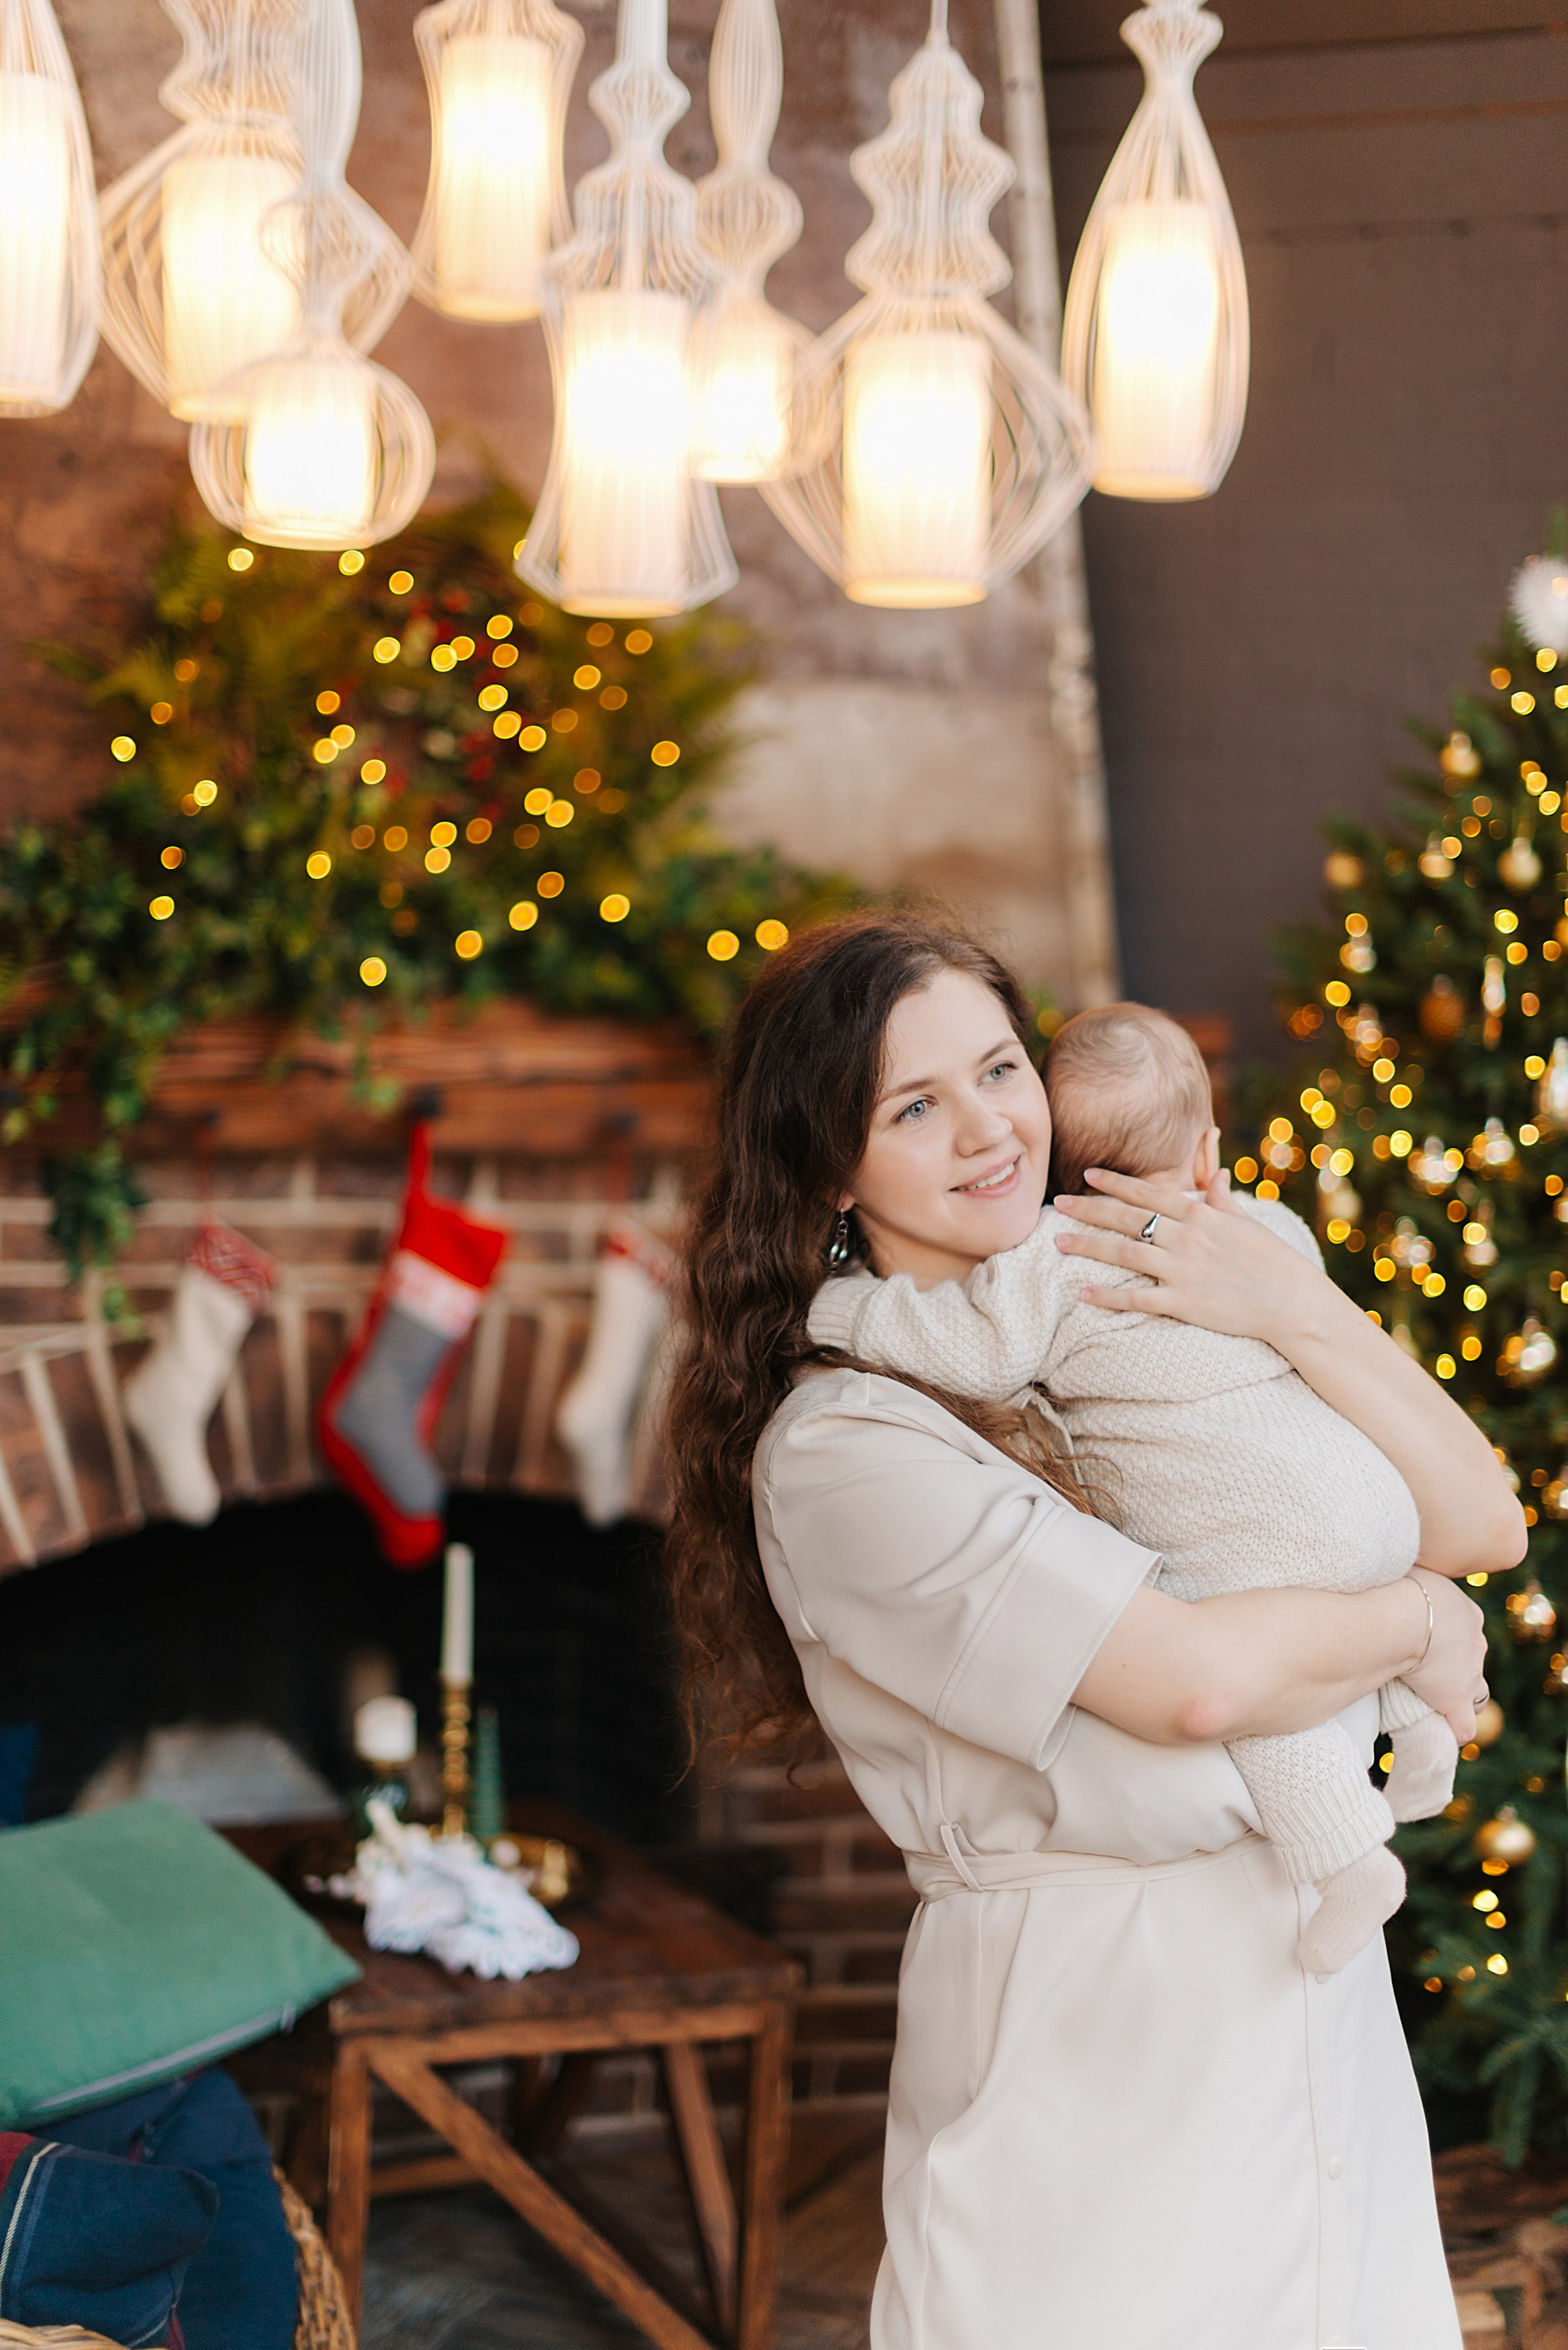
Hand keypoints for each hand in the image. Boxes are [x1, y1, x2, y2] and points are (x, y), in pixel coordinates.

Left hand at [1052, 1166, 1334, 1346]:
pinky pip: (1137, 1298)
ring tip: (1058, 1244)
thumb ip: (1223, 1199)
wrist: (1292, 1301)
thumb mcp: (1247, 1222)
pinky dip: (1108, 1296)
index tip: (1087, 1176)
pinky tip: (1083, 1294)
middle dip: (1089, 1210)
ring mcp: (1183, 1270)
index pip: (1148, 1193)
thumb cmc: (1273, 1260)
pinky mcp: (1184, 1303)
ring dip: (1088, 1247)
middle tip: (1058, 1205)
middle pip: (1127, 1219)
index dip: (1115, 1184)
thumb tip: (1217, 1173)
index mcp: (1200, 1215)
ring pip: (1124, 1253)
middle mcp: (1186, 1237)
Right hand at [1401, 1568, 1488, 1746]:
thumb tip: (1391, 1571)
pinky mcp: (1456, 1699)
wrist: (1403, 1615)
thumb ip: (1412, 1581)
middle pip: (1473, 1660)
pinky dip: (1455, 1729)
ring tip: (1435, 1701)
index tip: (1424, 1640)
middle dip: (1456, 1667)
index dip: (1447, 1639)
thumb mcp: (1411, 1571)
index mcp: (1467, 1613)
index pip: (1467, 1631)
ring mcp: (1469, 1673)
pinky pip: (1463, 1726)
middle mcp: (1476, 1643)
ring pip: (1478, 1694)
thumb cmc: (1400, 1587)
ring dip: (1462, 1698)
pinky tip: (1443, 1732)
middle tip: (1427, 1669)